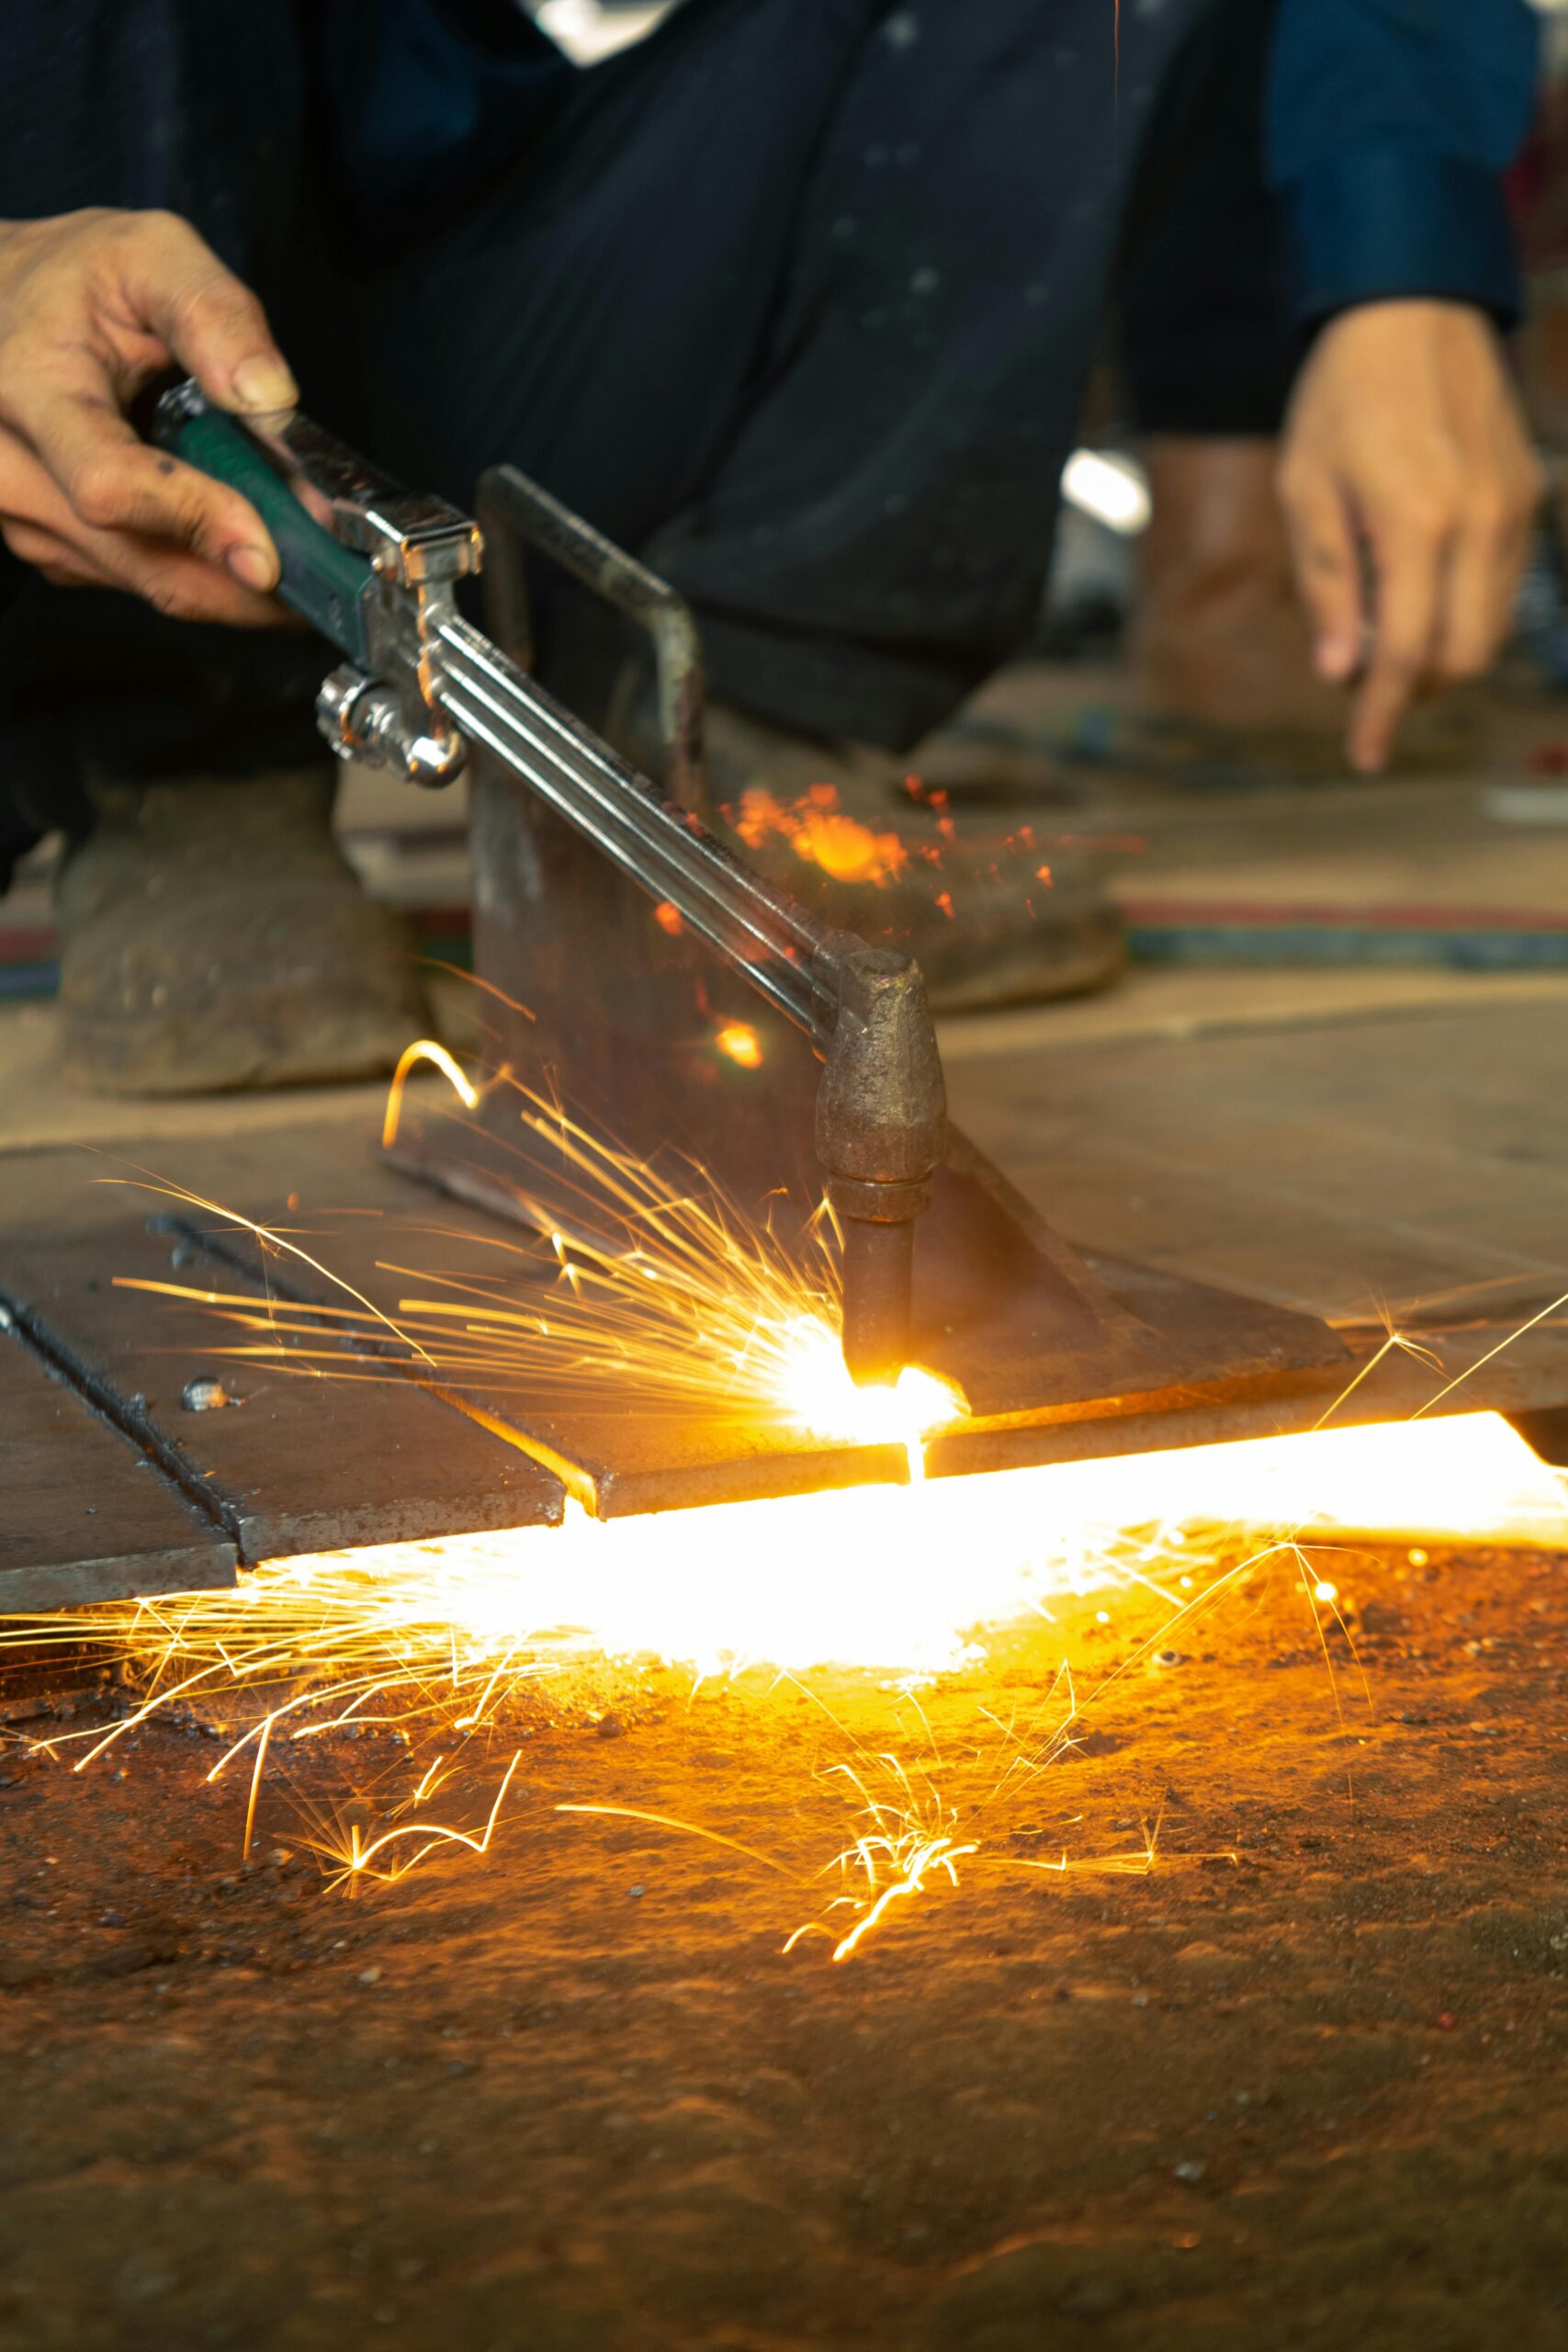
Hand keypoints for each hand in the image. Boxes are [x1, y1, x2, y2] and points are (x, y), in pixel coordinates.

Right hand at [0, 208, 298, 624]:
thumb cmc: (67, 277)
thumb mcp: (148, 253)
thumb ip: (213, 312)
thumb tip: (269, 396)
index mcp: (31, 388)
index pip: (109, 483)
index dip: (194, 522)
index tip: (266, 553)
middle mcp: (15, 469)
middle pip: (140, 562)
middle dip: (243, 584)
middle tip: (328, 583)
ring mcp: (28, 519)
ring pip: (147, 585)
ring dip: (231, 585)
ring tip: (300, 555)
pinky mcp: (52, 547)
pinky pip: (139, 581)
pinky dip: (202, 574)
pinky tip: (241, 543)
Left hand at [1278, 300, 1543, 770]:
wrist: (1413, 310)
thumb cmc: (1341, 399)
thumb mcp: (1304, 490)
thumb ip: (1326, 586)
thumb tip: (1339, 673)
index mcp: (1416, 521)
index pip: (1405, 653)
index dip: (1383, 714)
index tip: (1364, 755)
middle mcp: (1479, 521)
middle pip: (1464, 656)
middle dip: (1416, 690)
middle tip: (1366, 691)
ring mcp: (1514, 508)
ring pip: (1492, 628)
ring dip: (1442, 657)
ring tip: (1385, 644)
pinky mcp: (1527, 495)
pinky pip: (1504, 586)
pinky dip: (1464, 614)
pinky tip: (1420, 598)